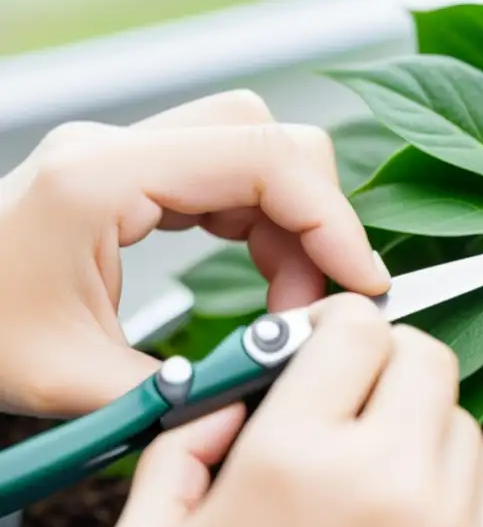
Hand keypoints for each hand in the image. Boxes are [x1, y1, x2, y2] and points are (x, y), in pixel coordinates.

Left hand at [0, 90, 389, 416]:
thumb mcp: (74, 383)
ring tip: (288, 305)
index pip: (261, 158)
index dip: (332, 219)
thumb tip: (279, 389)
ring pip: (259, 154)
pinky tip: (265, 282)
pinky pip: (234, 180)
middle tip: (315, 302)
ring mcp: (129, 156)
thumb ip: (187, 390)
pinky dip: (268, 230)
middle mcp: (118, 148)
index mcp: (100, 178)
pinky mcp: (138, 176)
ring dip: (296, 228)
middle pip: (270, 136)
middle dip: (317, 221)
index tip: (364, 285)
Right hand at [100, 294, 482, 526]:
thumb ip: (185, 442)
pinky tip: (403, 508)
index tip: (313, 346)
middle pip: (425, 357)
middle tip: (344, 394)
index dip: (331, 326)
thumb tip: (235, 394)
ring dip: (418, 419)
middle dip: (382, 359)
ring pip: (461, 417)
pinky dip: (451, 474)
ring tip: (368, 465)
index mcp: (296, 463)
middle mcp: (388, 487)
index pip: (356, 330)